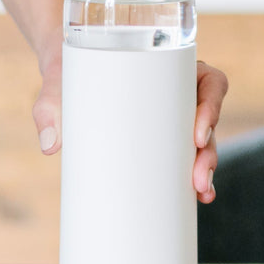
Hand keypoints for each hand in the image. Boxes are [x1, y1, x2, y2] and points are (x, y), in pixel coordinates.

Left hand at [33, 44, 228, 204]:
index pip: (210, 82)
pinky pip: (185, 153)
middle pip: (209, 119)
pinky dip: (194, 174)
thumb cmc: (69, 69)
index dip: (213, 107)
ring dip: (207, 167)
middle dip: (209, 152)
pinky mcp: (160, 136)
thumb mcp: (59, 83)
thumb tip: (51, 145)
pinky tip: (198, 197)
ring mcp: (171, 115)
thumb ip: (51, 107)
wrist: (62, 73)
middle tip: (198, 180)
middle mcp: (177, 90)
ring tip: (201, 194)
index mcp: (170, 66)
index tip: (197, 135)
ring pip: (203, 140)